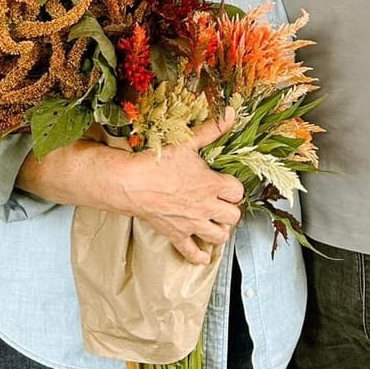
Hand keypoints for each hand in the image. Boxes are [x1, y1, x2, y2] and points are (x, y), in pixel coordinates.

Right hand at [119, 112, 243, 264]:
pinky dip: (199, 256)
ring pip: (219, 236)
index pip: (238, 192)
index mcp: (212, 185)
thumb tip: (230, 113)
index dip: (234, 188)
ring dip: (220, 231)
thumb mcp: (187, 141)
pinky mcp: (177, 235)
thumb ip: (211, 129)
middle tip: (221, 203)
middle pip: (233, 216)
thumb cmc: (158, 161)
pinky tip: (202, 254)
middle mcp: (206, 207)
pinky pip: (192, 252)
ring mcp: (192, 223)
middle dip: (230, 210)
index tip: (226, 184)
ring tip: (214, 222)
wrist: (131, 183)